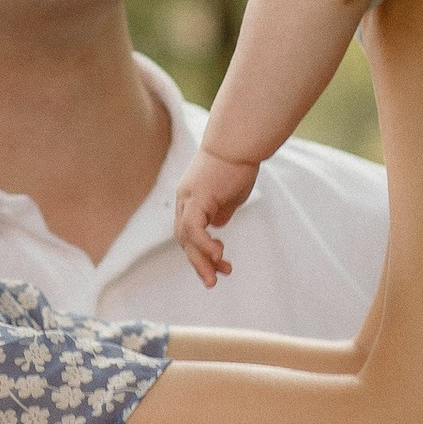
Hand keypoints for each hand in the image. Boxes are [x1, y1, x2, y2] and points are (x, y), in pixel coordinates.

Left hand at [172, 146, 259, 287]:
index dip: (200, 251)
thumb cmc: (238, 163)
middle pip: (184, 238)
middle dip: (199, 262)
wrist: (238, 142)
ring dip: (201, 259)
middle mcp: (185, 199)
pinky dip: (204, 244)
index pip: (189, 232)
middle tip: (212, 281)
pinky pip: (194, 228)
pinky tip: (218, 254)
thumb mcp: (230, 195)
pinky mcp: (196, 197)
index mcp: (191, 199)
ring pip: (186, 237)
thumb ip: (221, 210)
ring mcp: (188, 198)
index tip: (218, 264)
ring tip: (216, 276)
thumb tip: (217, 226)